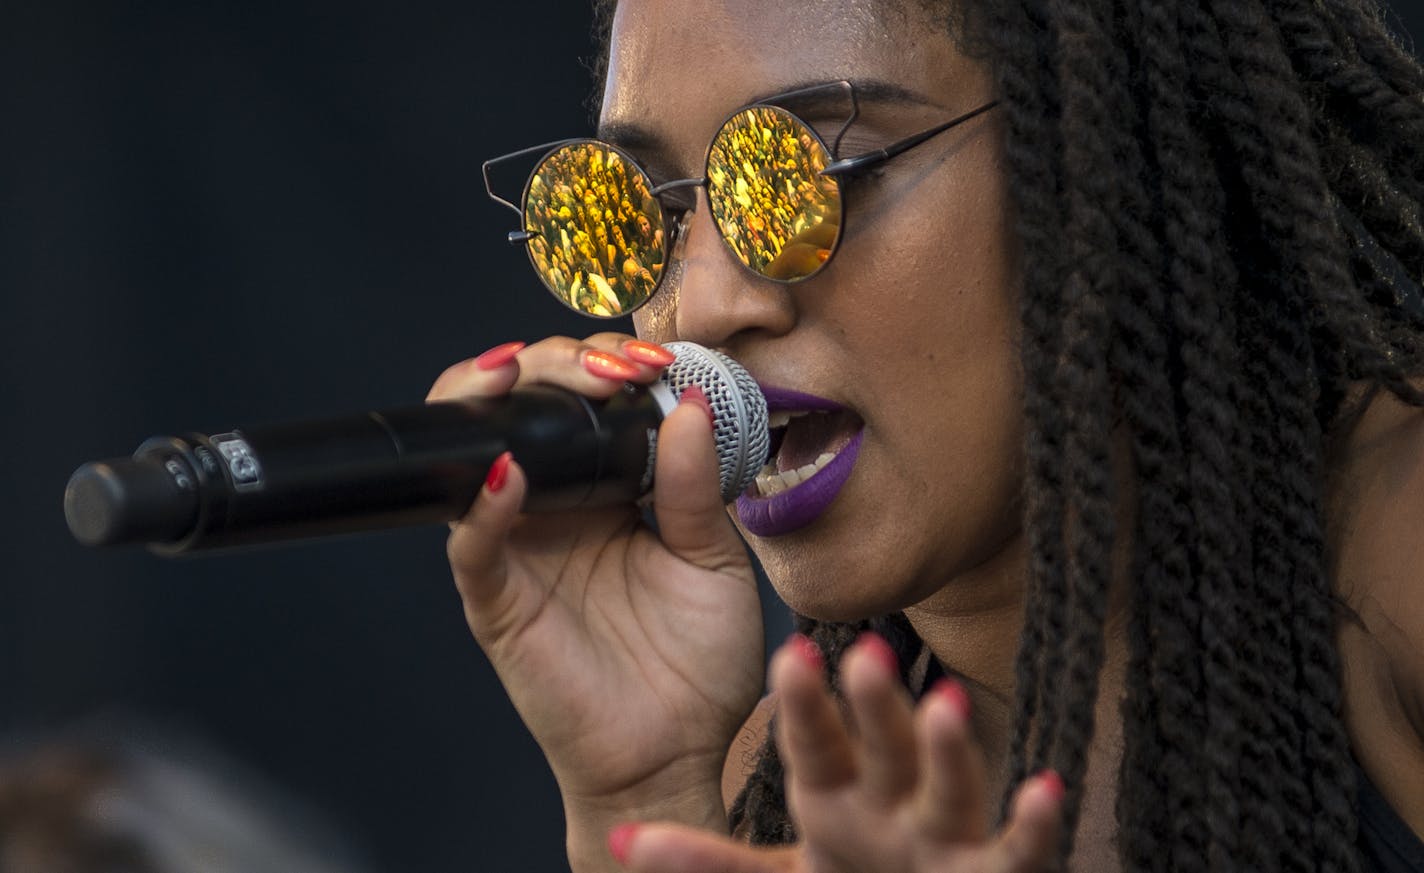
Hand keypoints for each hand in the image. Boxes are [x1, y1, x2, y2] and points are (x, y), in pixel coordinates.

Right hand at [428, 335, 765, 848]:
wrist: (676, 755)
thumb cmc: (695, 663)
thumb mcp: (714, 561)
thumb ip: (695, 487)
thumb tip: (688, 403)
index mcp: (606, 489)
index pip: (581, 399)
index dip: (605, 362)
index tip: (655, 359)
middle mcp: (554, 506)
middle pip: (521, 404)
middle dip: (557, 363)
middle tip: (612, 369)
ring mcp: (519, 549)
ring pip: (470, 452)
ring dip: (492, 399)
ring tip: (529, 372)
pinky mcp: (498, 602)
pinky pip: (472, 548)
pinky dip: (479, 509)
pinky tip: (508, 474)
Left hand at [607, 634, 1064, 872]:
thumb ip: (707, 862)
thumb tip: (620, 838)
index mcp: (835, 792)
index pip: (814, 742)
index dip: (803, 706)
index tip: (789, 653)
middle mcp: (891, 801)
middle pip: (882, 748)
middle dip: (874, 706)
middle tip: (862, 650)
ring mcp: (944, 837)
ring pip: (949, 789)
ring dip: (946, 751)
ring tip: (945, 703)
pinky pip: (1016, 854)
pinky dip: (1032, 828)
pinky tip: (1046, 789)